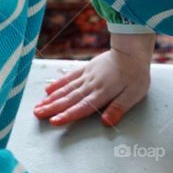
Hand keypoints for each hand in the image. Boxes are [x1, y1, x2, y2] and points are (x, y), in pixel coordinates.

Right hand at [33, 34, 153, 125]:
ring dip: (51, 98)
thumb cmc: (136, 74)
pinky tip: (48, 90)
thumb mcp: (134, 94)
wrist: (132, 50)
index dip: (67, 115)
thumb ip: (119, 108)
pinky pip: (69, 77)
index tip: (54, 121)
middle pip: (69, 99)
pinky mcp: (86, 69)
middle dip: (52, 108)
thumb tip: (106, 122)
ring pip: (66, 89)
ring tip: (38, 106)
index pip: (82, 107)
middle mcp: (91, 85)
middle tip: (37, 115)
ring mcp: (87, 76)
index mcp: (102, 93)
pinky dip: (58, 84)